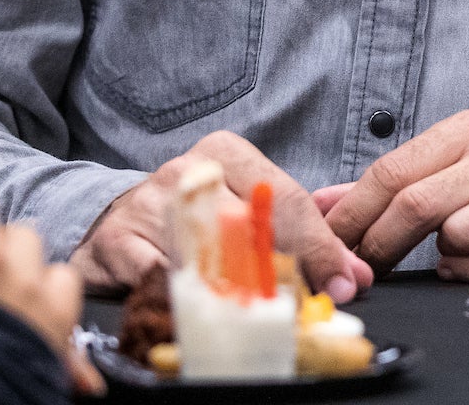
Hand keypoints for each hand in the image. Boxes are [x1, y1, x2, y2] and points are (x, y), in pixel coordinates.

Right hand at [70, 132, 373, 304]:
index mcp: (226, 153)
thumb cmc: (192, 213)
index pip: (284, 198)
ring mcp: (149, 203)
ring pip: (206, 253)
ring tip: (264, 314)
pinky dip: (186, 301)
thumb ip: (299, 233)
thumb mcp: (244, 205)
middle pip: (249, 224)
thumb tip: (354, 273)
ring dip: (239, 291)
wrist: (114, 220)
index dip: (320, 246)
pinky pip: (159, 278)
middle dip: (286, 270)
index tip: (345, 281)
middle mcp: (188, 170)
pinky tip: (206, 314)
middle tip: (310, 304)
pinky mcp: (117, 241)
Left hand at [319, 109, 468, 280]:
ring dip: (441, 253)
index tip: (331, 238)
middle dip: (381, 242)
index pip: (393, 170)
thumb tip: (323, 202)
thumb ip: (392, 181)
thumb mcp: (458, 158)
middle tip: (367, 264)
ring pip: (455, 236)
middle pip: (416, 204)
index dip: (353, 211)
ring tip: (451, 248)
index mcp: (468, 131)